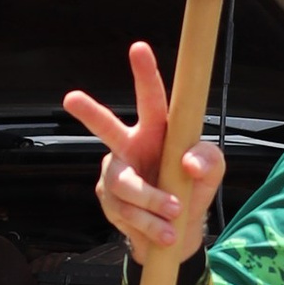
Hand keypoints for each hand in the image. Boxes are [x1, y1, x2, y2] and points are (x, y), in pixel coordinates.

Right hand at [63, 42, 226, 264]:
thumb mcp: (211, 172)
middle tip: (72, 98)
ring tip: (175, 213)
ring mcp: (116, 175)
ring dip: (152, 200)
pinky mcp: (109, 203)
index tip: (138, 48)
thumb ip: (209, 160)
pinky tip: (165, 232)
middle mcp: (129, 147)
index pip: (151, 100)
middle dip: (90, 113)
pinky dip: (149, 223)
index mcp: (156, 132)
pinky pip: (126, 212)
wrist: (175, 236)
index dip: (145, 74)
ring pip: (125, 183)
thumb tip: (188, 162)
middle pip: (107, 128)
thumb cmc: (190, 189)